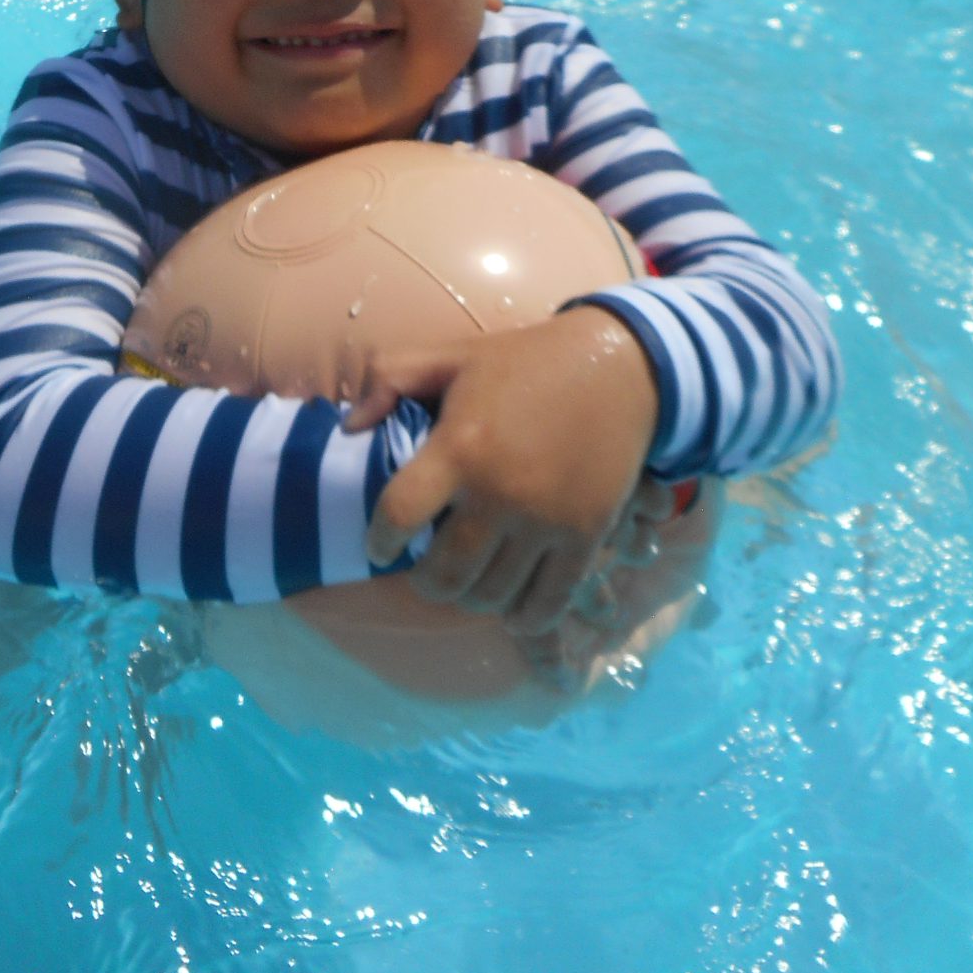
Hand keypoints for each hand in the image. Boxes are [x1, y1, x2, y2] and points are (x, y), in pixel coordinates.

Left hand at [354, 308, 658, 634]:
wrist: (622, 368)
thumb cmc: (527, 362)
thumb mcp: (452, 356)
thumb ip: (390, 379)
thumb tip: (350, 426)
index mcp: (461, 447)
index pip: (398, 515)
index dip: (380, 540)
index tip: (380, 547)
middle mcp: (500, 492)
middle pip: (445, 574)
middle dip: (426, 582)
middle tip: (427, 570)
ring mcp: (546, 521)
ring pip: (492, 594)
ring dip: (472, 597)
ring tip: (470, 581)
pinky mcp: (586, 537)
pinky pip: (548, 602)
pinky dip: (525, 617)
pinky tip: (513, 609)